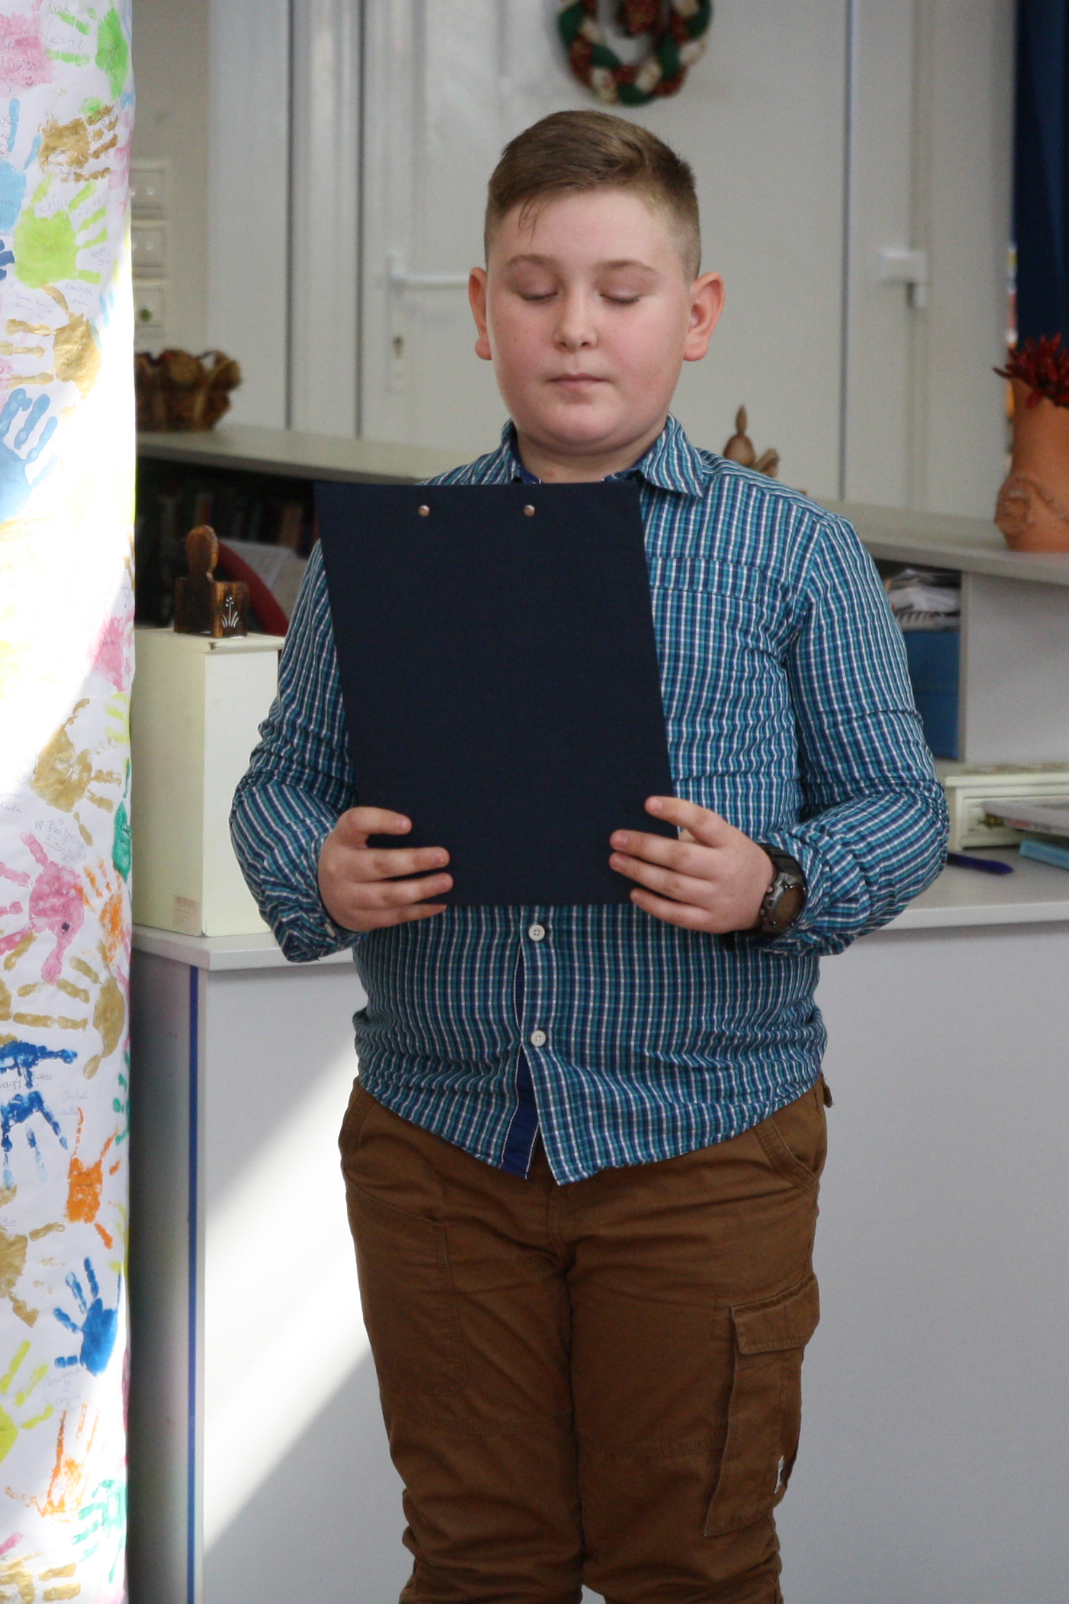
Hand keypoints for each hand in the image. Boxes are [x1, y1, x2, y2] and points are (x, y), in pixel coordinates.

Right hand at [318, 808, 451, 931]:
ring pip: (389, 895)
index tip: (408, 823)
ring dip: (421, 889)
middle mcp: (340, 867)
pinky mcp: (361, 919)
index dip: (381, 821)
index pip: (356, 823)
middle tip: (442, 856)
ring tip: (446, 881)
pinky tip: (439, 902)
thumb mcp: (355, 839)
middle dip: (414, 861)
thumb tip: (428, 831)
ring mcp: (348, 897)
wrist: (324, 892)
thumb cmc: (353, 855)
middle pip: (379, 864)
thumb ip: (380, 832)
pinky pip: (394, 916)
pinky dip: (419, 909)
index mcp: (341, 839)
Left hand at [609, 797, 774, 932]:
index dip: (676, 811)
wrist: (768, 896)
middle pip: (680, 857)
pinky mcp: (710, 921)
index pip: (702, 822)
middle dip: (644, 847)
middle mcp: (724, 869)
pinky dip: (653, 904)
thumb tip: (647, 828)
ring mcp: (717, 897)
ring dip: (641, 873)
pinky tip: (634, 892)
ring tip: (616, 861)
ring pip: (674, 886)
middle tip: (617, 839)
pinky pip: (677, 914)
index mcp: (729, 841)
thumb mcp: (726, 837)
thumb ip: (694, 833)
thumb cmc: (733, 858)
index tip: (648, 803)